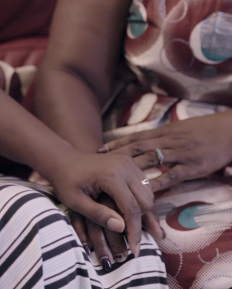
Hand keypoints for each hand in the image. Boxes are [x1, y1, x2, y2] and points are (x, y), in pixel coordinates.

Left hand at [52, 151, 162, 257]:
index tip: (134, 250)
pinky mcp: (129, 162)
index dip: (134, 232)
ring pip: (148, 192)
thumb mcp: (75, 201)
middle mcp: (124, 166)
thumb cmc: (66, 181)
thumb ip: (97, 214)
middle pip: (145, 200)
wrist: (64, 160)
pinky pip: (143, 184)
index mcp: (111, 175)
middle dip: (141, 222)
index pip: (132, 208)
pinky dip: (140, 199)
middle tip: (132, 239)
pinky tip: (131, 210)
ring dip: (143, 210)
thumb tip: (121, 228)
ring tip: (132, 226)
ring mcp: (128, 162)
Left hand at [100, 111, 231, 190]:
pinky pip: (170, 176)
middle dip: (117, 155)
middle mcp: (168, 141)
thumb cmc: (204, 129)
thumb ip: (161, 136)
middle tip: (100, 162)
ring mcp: (179, 153)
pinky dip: (156, 183)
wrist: (229, 131)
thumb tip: (143, 142)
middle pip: (137, 147)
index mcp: (164, 132)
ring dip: (131, 169)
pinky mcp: (192, 167)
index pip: (135, 137)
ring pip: (151, 160)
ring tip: (115, 178)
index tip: (101, 149)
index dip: (117, 143)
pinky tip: (143, 191)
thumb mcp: (179, 128)